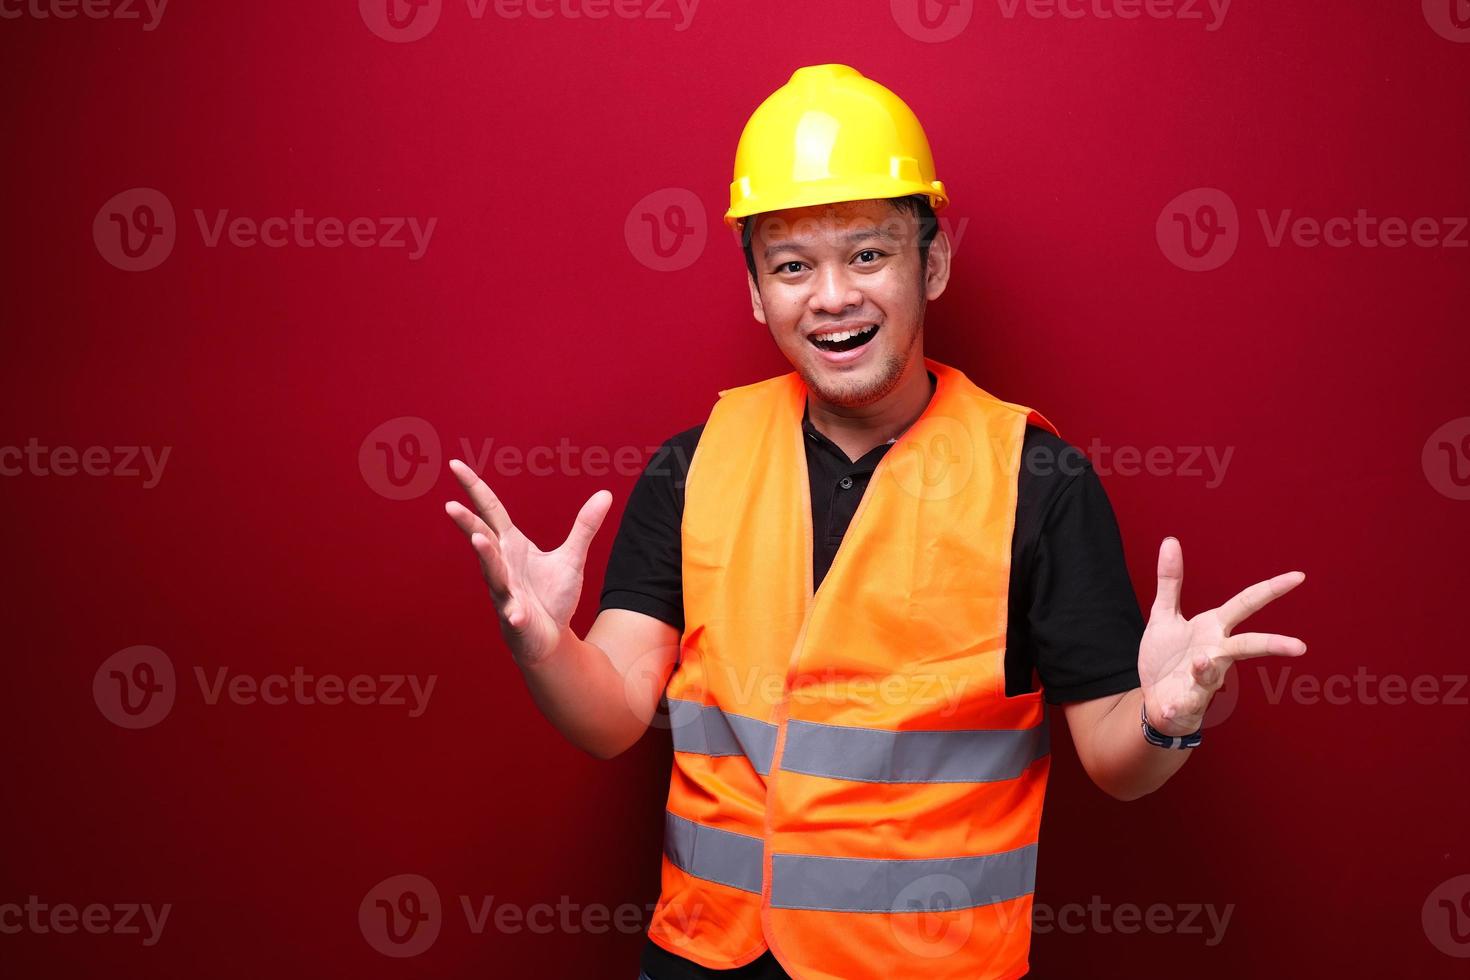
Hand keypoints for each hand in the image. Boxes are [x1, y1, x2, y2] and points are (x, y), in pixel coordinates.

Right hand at [444, 459, 611, 665]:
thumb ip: (585, 526)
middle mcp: (501, 564)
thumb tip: (606, 493)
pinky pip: (513, 613)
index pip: (489, 510)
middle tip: (450, 505)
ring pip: (492, 571)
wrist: (550, 638)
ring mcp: (505, 591)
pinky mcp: (514, 617)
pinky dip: (514, 613)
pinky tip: (516, 614)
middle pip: (482, 536)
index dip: (473, 488)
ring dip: (485, 556)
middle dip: (467, 522)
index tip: (455, 465)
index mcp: (511, 545)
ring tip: (478, 540)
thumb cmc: (552, 597)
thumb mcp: (572, 557)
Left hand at [1139, 537, 1306, 736]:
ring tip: (1201, 661)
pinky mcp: (1186, 703)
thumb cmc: (1169, 657)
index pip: (1245, 604)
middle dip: (1272, 645)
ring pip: (1213, 674)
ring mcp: (1203, 681)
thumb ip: (1170, 582)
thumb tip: (1170, 540)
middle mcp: (1215, 654)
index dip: (1271, 590)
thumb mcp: (1164, 616)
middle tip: (1299, 646)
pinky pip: (1184, 704)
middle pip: (1247, 645)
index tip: (1298, 576)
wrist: (1157, 700)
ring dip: (1207, 668)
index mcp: (1212, 629)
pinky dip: (1178, 706)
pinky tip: (1171, 707)